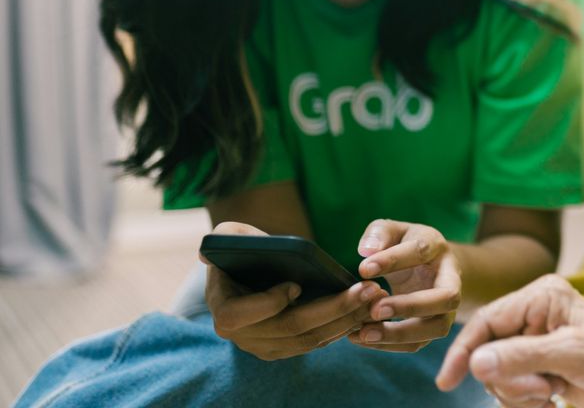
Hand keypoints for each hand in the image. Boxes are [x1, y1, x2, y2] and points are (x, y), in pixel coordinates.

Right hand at [201, 221, 386, 360]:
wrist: (249, 271)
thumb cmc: (241, 248)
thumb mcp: (231, 235)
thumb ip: (225, 238)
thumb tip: (208, 252)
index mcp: (223, 309)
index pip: (240, 316)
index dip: (268, 303)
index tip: (296, 285)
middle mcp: (241, 335)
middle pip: (289, 328)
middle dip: (332, 309)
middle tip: (365, 289)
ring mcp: (264, 346)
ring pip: (309, 340)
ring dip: (346, 319)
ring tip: (373, 297)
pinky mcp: (285, 349)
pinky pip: (316, 342)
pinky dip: (342, 327)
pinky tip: (365, 309)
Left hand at [347, 219, 461, 351]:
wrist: (429, 267)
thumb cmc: (404, 246)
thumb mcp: (392, 231)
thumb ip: (379, 233)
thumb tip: (366, 251)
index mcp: (438, 248)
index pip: (421, 251)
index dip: (393, 260)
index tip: (363, 269)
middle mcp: (451, 279)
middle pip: (447, 297)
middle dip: (411, 306)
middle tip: (375, 310)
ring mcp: (447, 307)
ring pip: (438, 327)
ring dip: (402, 333)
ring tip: (366, 333)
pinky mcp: (434, 327)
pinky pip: (419, 342)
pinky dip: (392, 345)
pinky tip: (364, 338)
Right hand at [436, 275, 583, 407]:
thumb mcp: (570, 355)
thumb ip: (521, 357)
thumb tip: (476, 363)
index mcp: (542, 297)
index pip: (487, 322)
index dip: (465, 351)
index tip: (447, 381)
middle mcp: (536, 317)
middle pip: (488, 353)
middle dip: (508, 380)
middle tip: (542, 389)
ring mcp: (538, 345)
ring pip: (498, 376)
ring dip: (519, 395)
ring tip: (552, 395)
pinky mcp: (543, 369)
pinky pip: (512, 390)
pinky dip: (526, 403)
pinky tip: (552, 403)